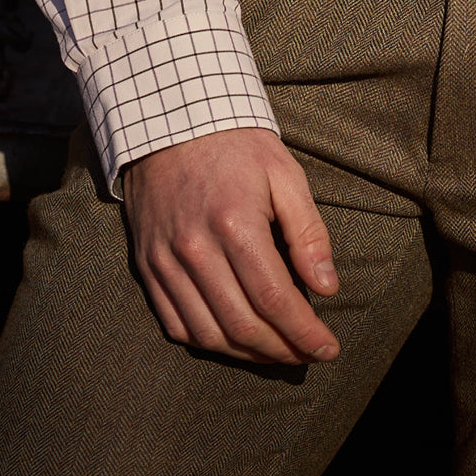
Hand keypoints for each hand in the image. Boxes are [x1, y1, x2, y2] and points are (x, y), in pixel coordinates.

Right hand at [123, 128, 339, 364]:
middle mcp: (195, 249)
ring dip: (247, 354)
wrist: (169, 120)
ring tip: (279, 353)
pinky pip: (174, 322)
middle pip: (242, 325)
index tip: (328, 349)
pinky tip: (236, 340)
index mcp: (235, 224)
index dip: (305, 333)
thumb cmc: (237, 146)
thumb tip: (327, 288)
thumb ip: (308, 233)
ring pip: (207, 333)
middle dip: (282, 350)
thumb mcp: (285, 175)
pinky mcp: (147, 264)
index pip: (275, 299)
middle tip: (309, 355)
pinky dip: (207, 341)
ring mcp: (165, 260)